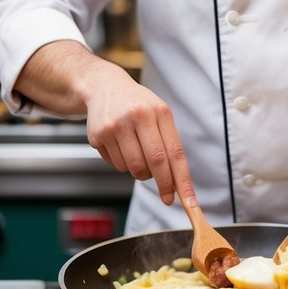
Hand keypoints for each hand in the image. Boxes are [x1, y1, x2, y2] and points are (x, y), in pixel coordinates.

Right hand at [81, 60, 196, 208]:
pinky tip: (120, 145)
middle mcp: (138, 116)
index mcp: (159, 112)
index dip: (182, 180)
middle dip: (164, 185)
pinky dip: (122, 164)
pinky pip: (116, 165)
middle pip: (155, 163)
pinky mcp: (98, 136)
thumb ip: (168, 143)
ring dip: (140, 171)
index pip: (175, 153)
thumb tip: (176, 182)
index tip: (189, 203)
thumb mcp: (158, 114)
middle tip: (167, 197)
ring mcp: (116, 126)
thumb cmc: (138, 104)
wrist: (103, 86)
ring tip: (138, 153)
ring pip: (133, 168)